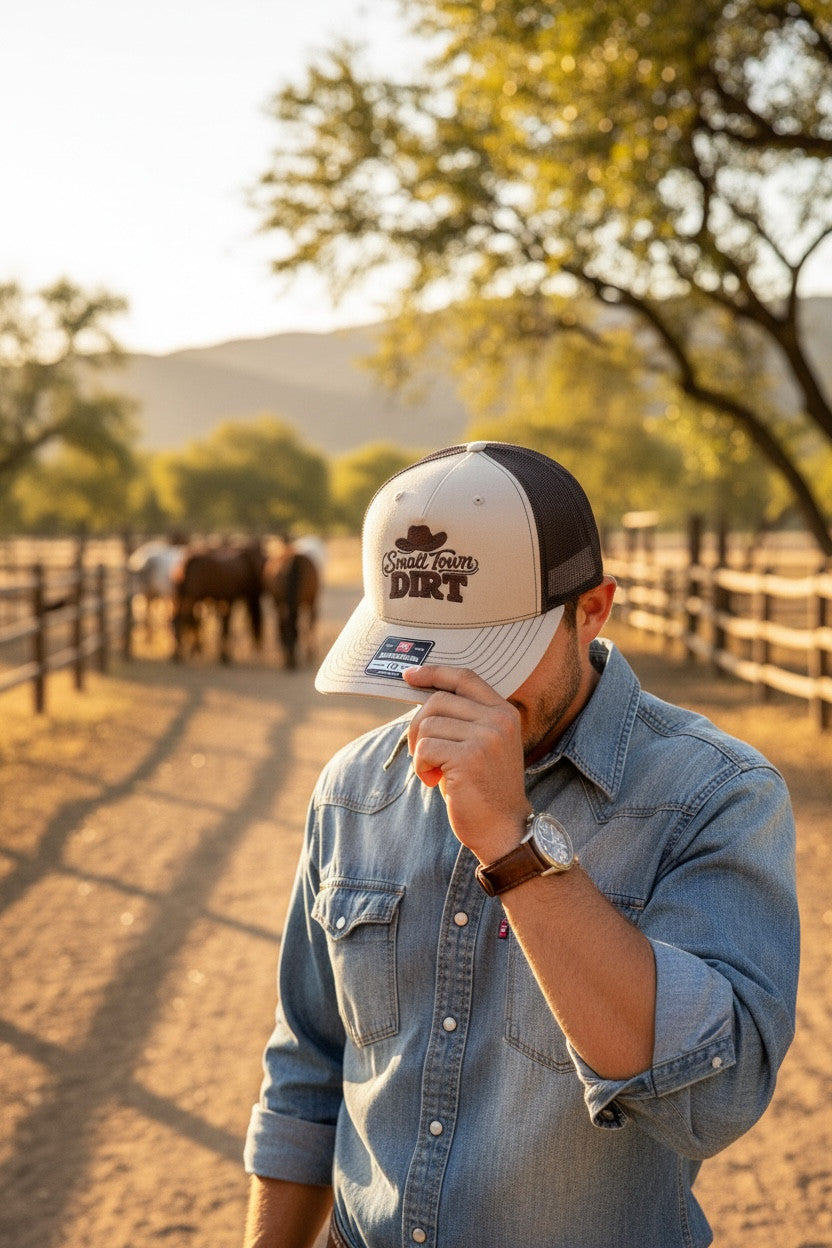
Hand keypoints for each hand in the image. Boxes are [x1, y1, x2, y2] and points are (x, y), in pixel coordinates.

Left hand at [403, 665, 530, 862]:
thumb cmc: (484, 788)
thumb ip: (460, 719)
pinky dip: (421, 765)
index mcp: (504, 712)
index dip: (434, 673)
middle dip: (418, 725)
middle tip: (420, 752)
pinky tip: (433, 780)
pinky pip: (426, 747)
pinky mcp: (469, 757)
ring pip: (428, 724)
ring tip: (434, 771)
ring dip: (420, 751)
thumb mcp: (480, 744)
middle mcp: (498, 719)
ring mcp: (487, 737)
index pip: (464, 677)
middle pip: (438, 701)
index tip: (409, 676)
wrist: (503, 829)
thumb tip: (421, 696)